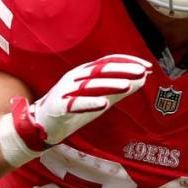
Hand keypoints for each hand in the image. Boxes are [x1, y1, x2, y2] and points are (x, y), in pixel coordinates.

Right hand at [0, 54, 151, 165]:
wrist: (41, 126)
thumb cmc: (72, 110)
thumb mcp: (98, 98)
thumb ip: (118, 89)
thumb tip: (143, 79)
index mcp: (84, 73)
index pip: (108, 62)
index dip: (127, 62)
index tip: (147, 67)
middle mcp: (75, 77)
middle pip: (100, 70)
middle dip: (122, 69)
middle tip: (141, 71)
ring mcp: (65, 91)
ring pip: (89, 85)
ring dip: (110, 84)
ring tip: (128, 86)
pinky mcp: (58, 107)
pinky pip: (75, 103)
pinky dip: (89, 103)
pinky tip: (104, 104)